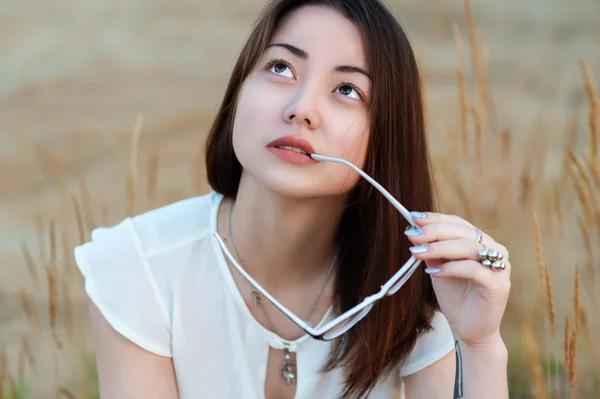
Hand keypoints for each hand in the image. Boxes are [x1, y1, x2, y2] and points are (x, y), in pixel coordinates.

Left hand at [404, 212, 510, 347]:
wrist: (470, 331)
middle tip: (412, 235)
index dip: (436, 218)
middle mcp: (494, 250)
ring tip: (417, 253)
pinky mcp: (498, 285)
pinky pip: (473, 270)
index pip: (458, 222)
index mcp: (481, 242)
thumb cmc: (456, 297)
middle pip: (463, 231)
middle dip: (434, 231)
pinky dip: (451, 268)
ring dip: (439, 248)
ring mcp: (499, 267)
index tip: (413, 217)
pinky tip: (433, 272)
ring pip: (469, 247)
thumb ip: (431, 250)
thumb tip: (413, 230)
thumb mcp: (438, 268)